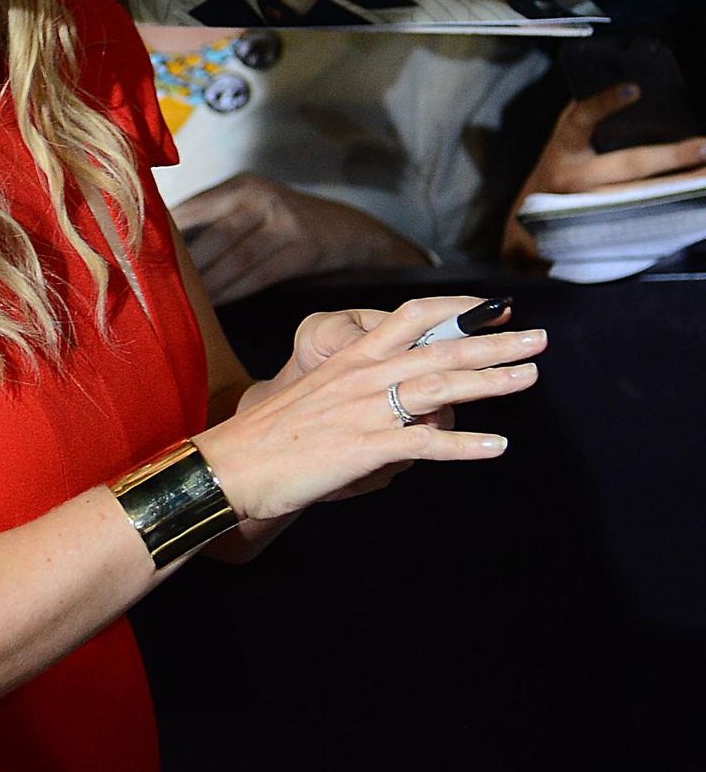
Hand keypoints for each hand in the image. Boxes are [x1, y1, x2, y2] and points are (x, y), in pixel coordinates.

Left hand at [174, 173, 426, 305]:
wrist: (348, 231)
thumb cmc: (283, 224)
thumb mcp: (250, 207)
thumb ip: (210, 220)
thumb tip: (156, 242)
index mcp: (239, 185)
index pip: (191, 210)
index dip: (164, 236)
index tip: (135, 258)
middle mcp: (260, 197)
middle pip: (211, 237)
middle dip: (181, 266)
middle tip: (151, 288)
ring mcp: (284, 221)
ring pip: (233, 259)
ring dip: (205, 285)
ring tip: (178, 304)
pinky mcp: (301, 247)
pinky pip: (258, 275)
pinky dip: (233, 292)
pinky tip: (213, 305)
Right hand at [198, 296, 544, 520]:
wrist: (233, 463)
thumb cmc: (272, 434)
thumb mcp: (318, 396)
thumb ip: (365, 395)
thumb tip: (409, 414)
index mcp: (350, 356)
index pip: (411, 316)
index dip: (456, 309)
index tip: (492, 307)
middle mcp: (363, 375)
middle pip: (440, 348)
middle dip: (493, 341)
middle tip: (537, 338)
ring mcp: (366, 410)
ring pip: (440, 387)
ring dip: (491, 382)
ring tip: (529, 377)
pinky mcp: (365, 448)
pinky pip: (424, 445)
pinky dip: (463, 446)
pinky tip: (495, 447)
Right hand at [503, 87, 705, 262]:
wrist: (527, 228)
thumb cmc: (557, 173)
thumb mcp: (561, 142)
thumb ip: (583, 118)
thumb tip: (622, 83)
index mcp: (563, 149)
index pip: (581, 120)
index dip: (605, 103)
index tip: (635, 88)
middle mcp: (573, 179)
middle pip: (628, 166)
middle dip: (671, 157)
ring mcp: (586, 209)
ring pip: (641, 198)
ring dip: (680, 187)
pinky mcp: (599, 232)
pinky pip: (641, 222)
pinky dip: (670, 212)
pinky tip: (693, 201)